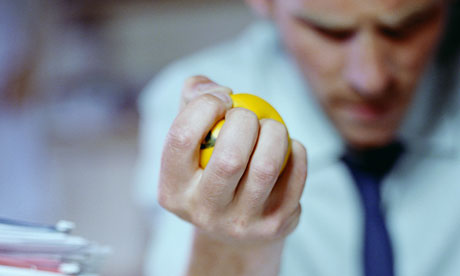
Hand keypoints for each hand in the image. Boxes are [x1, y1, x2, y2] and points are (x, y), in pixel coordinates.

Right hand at [158, 75, 307, 274]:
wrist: (234, 228)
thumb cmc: (209, 168)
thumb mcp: (191, 139)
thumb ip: (193, 99)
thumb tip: (219, 89)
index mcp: (172, 192)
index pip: (182, 138)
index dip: (205, 106)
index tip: (222, 100)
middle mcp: (203, 214)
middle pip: (230, 157)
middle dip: (245, 119)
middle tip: (247, 115)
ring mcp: (241, 225)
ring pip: (266, 166)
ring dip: (275, 131)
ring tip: (270, 127)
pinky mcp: (275, 226)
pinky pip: (295, 173)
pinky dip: (295, 150)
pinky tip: (286, 147)